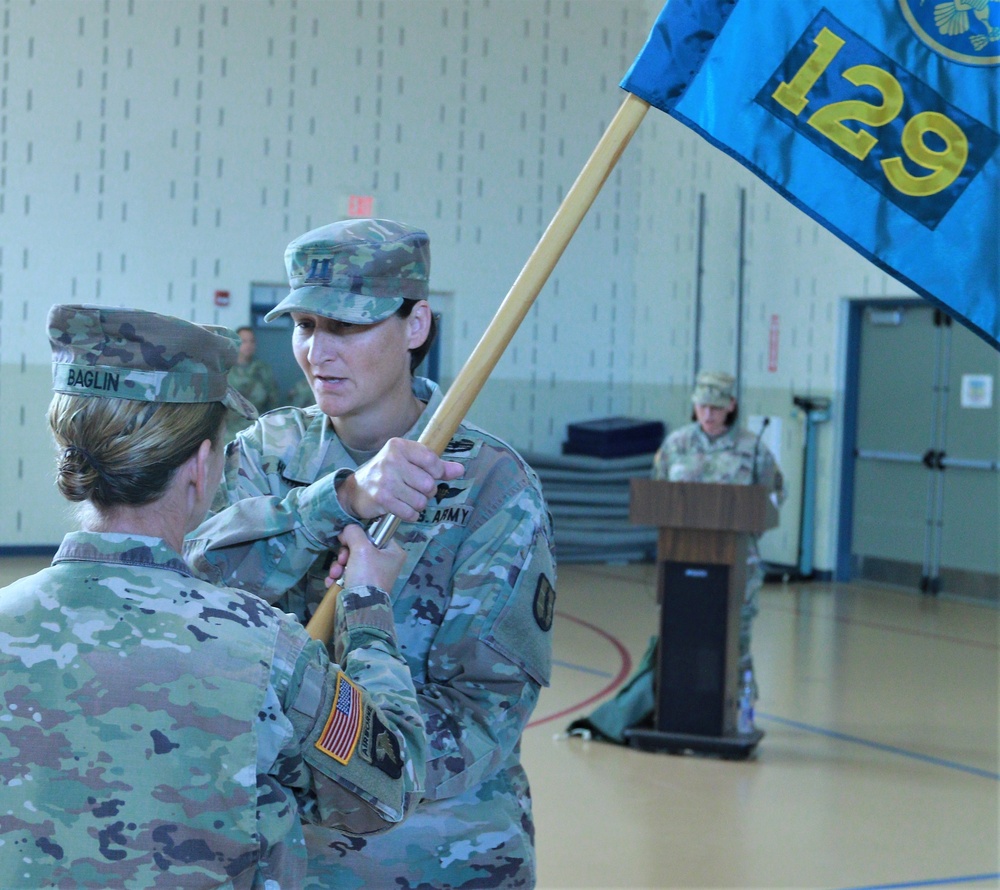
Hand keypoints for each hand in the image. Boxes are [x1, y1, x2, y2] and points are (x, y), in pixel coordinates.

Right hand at [331, 522, 406, 592]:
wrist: (360, 607)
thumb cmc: (367, 574)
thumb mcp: (361, 548)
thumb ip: (354, 532)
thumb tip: (347, 531)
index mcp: (393, 552)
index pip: (375, 535)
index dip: (358, 536)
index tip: (346, 540)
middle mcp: (385, 563)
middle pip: (360, 548)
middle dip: (345, 554)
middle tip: (341, 560)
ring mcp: (373, 575)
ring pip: (351, 561)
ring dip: (338, 566)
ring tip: (335, 574)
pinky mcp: (362, 585)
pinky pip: (348, 574)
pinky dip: (338, 577)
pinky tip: (332, 582)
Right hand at [337, 437, 463, 521]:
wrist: (356, 490)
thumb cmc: (388, 473)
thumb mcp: (409, 463)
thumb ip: (436, 466)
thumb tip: (460, 470)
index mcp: (399, 446)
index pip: (432, 461)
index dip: (436, 473)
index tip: (429, 475)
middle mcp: (391, 460)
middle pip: (429, 484)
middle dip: (427, 492)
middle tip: (415, 489)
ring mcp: (386, 480)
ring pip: (421, 501)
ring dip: (418, 504)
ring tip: (407, 498)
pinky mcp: (382, 498)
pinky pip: (410, 513)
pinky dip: (410, 514)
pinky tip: (403, 508)